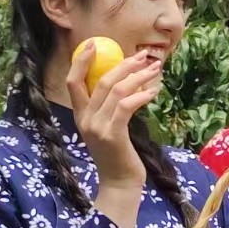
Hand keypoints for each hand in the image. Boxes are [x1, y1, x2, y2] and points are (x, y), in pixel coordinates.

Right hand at [67, 43, 160, 227]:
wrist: (120, 183)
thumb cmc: (118, 154)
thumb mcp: (108, 128)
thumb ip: (108, 107)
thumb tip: (124, 80)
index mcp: (81, 115)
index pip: (73, 82)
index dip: (80, 61)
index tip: (94, 44)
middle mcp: (85, 119)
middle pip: (101, 80)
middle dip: (124, 64)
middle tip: (143, 56)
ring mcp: (98, 127)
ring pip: (117, 90)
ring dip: (139, 76)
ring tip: (155, 69)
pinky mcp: (113, 135)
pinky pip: (126, 106)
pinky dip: (141, 95)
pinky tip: (153, 92)